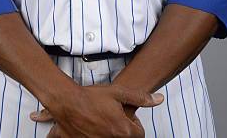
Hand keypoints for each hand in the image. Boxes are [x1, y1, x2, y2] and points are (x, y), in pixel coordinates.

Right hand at [30, 83, 162, 136]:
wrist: (67, 102)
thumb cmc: (91, 97)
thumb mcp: (118, 92)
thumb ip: (140, 97)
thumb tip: (158, 99)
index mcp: (123, 130)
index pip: (140, 134)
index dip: (135, 124)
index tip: (128, 117)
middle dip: (123, 130)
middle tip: (114, 118)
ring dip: (109, 133)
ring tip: (102, 121)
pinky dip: (94, 136)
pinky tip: (90, 128)